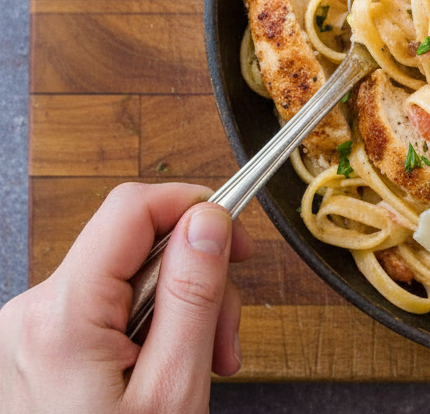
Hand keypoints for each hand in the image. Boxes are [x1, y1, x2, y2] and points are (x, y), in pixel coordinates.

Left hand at [0, 182, 253, 413]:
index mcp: (62, 316)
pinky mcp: (36, 349)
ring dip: (178, 314)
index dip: (194, 206)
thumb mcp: (174, 389)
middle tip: (227, 341)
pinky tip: (165, 373)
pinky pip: (105, 311)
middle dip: (196, 283)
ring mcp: (29, 332)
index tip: (236, 237)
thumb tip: (209, 220)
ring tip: (200, 369)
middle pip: (137, 248)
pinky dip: (146, 332)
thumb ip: (193, 297)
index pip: (132, 208)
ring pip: (127, 281)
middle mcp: (32, 313)